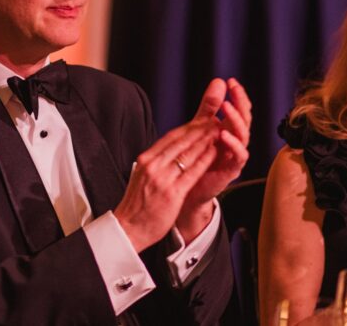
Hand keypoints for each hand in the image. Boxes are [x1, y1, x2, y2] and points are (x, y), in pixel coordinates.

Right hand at [114, 118, 219, 251]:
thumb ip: (155, 163)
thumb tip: (168, 151)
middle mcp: (153, 166)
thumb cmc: (137, 205)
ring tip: (218, 132)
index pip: (170, 138)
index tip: (201, 120)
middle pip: (180, 142)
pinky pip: (192, 172)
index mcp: (146, 160)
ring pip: (187, 153)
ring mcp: (162, 179)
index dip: (188, 127)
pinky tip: (214, 152)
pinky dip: (204, 160)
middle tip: (214, 119)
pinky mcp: (172, 193)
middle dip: (199, 129)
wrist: (128, 228)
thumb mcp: (142, 176)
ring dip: (205, 140)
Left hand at [175, 79, 251, 239]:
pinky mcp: (231, 170)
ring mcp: (235, 156)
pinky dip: (233, 145)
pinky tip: (224, 135)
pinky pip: (239, 156)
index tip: (231, 81)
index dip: (238, 96)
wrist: (188, 190)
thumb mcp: (200, 128)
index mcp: (229, 130)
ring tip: (228, 108)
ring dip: (236, 121)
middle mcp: (235, 142)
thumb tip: (218, 81)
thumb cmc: (196, 158)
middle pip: (245, 120)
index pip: (239, 110)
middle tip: (234, 90)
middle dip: (241, 103)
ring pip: (244, 136)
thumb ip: (209, 107)